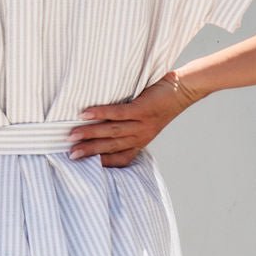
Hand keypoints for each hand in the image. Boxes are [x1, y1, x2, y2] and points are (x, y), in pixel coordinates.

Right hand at [68, 69, 203, 166]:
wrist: (184, 90)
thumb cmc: (161, 102)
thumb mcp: (146, 120)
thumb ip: (129, 125)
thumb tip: (100, 123)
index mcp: (140, 141)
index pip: (120, 158)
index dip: (103, 163)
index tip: (84, 165)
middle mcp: (140, 136)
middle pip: (110, 147)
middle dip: (89, 151)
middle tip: (70, 154)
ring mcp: (141, 124)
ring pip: (112, 132)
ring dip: (90, 134)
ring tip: (72, 135)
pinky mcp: (142, 109)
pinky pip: (117, 114)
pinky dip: (100, 113)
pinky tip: (85, 114)